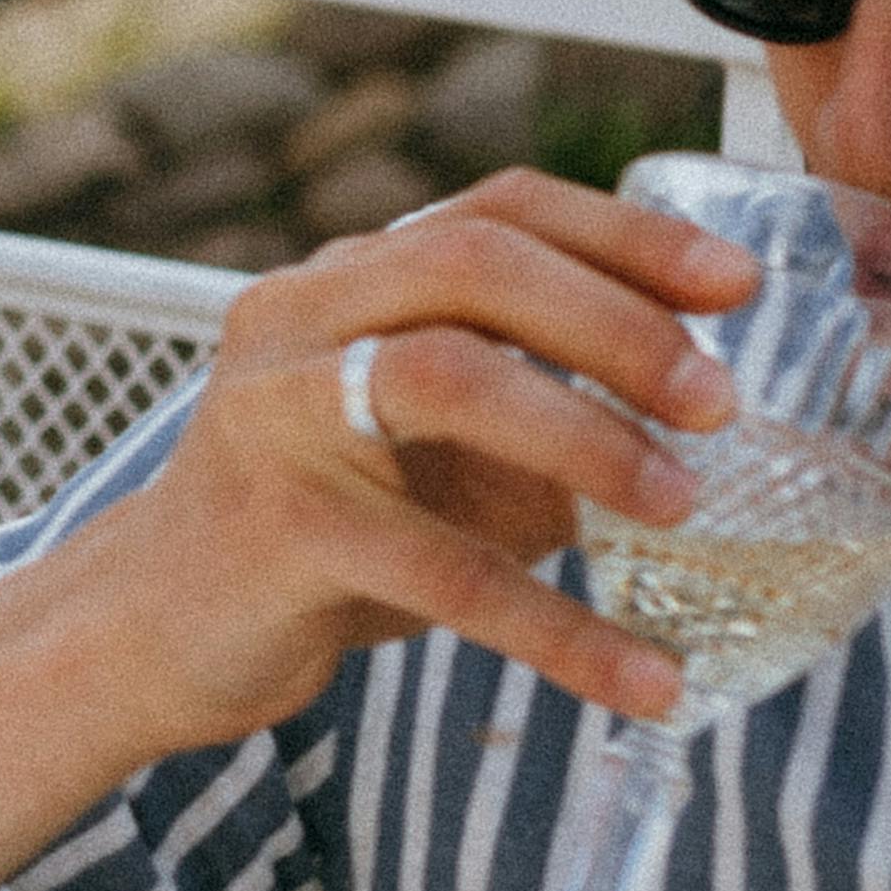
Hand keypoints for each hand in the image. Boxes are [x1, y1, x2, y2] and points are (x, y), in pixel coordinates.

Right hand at [76, 166, 747, 739]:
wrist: (153, 629)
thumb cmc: (320, 529)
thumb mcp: (429, 448)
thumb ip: (540, 412)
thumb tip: (716, 424)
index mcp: (341, 284)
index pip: (492, 211)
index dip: (624, 234)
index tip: (738, 286)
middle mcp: (294, 321)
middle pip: (468, 266)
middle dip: (614, 323)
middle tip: (718, 403)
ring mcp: (273, 416)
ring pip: (443, 377)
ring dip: (585, 437)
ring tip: (683, 506)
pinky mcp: (276, 531)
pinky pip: (438, 567)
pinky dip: (557, 628)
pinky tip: (645, 680)